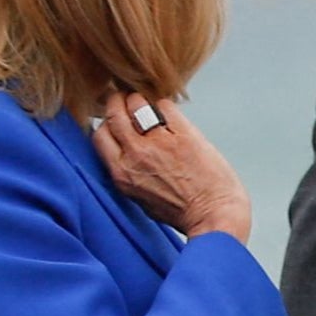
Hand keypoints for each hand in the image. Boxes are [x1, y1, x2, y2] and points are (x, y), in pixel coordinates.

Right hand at [89, 92, 252, 242]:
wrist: (215, 215)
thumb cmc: (183, 212)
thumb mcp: (140, 197)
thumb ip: (128, 173)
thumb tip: (125, 152)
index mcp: (121, 173)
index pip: (100, 135)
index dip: (107, 122)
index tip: (113, 116)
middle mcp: (135, 155)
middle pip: (113, 114)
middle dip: (117, 102)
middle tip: (125, 99)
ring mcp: (159, 142)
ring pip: (137, 104)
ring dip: (140, 100)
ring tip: (149, 105)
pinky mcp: (183, 134)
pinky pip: (166, 107)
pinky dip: (166, 106)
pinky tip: (171, 113)